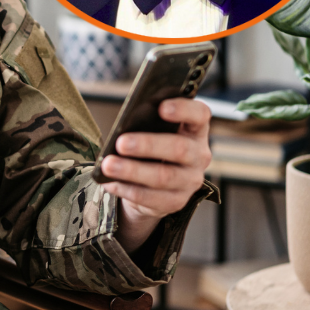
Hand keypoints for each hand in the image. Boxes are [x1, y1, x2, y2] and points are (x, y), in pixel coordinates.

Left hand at [100, 97, 211, 253]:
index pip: (200, 115)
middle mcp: (198, 155)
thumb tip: (124, 125)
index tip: (162, 107)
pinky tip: (110, 182)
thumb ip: (147, 123)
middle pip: (179, 148)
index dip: (184, 109)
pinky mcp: (177, 201)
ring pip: (163, 176)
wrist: (154, 182)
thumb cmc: (152, 146)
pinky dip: (127, 189)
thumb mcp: (154, 131)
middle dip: (147, 145)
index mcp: (195, 129)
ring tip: (109, 164)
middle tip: (121, 143)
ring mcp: (190, 181)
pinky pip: (152, 198)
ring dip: (132, 171)